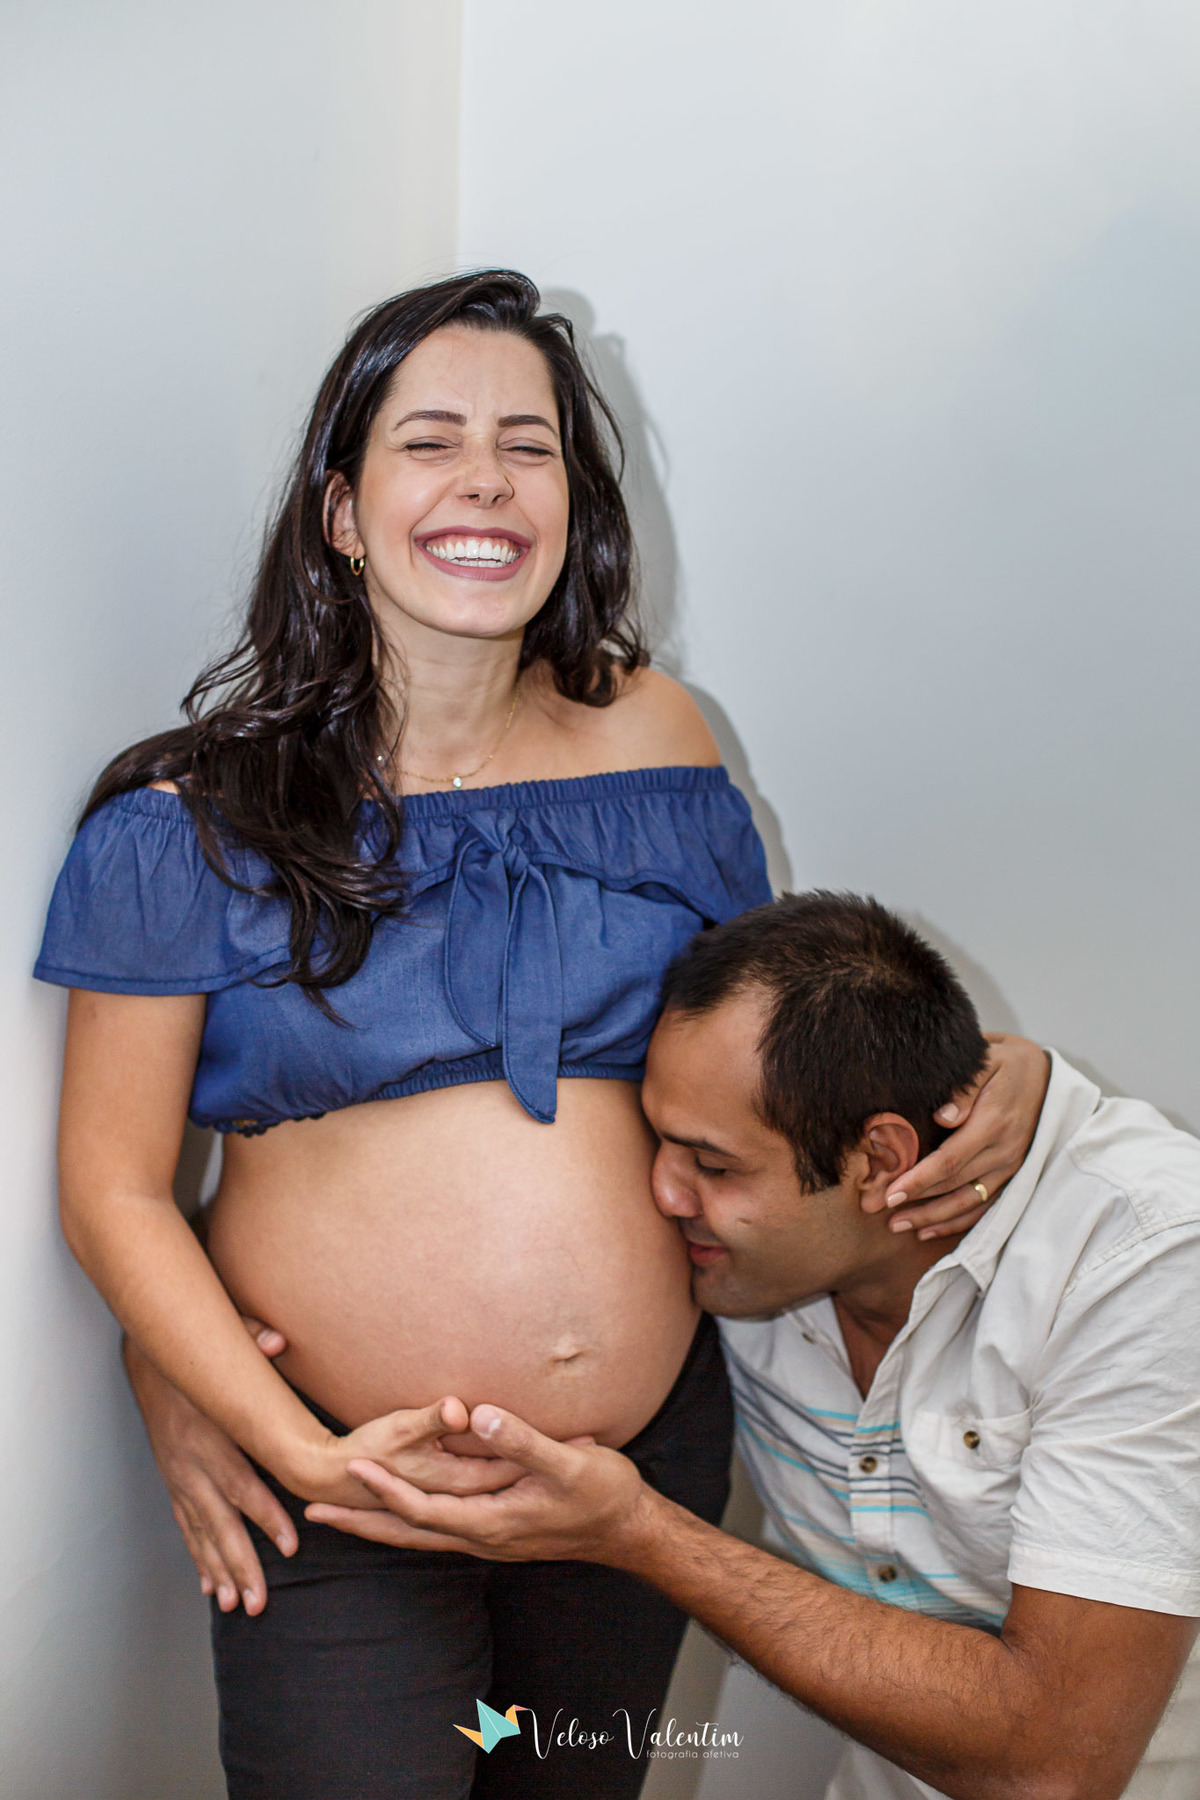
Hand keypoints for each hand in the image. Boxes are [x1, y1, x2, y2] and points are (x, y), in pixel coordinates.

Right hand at [123, 1322, 296, 1615]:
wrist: (148, 1362)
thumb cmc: (196, 1356)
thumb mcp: (225, 1339)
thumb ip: (253, 1340)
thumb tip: (278, 1340)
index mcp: (208, 1436)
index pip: (240, 1481)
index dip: (265, 1514)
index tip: (290, 1544)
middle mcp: (190, 1465)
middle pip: (218, 1522)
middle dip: (240, 1564)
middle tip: (259, 1603)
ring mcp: (179, 1477)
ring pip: (200, 1533)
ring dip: (219, 1571)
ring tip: (238, 1606)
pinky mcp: (173, 1481)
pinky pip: (186, 1526)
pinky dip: (198, 1556)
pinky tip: (210, 1585)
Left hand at [306, 1404, 646, 1564]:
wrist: (630, 1530)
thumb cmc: (604, 1493)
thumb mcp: (568, 1460)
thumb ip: (520, 1439)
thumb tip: (475, 1414)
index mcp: (493, 1522)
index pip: (423, 1509)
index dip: (386, 1489)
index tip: (353, 1469)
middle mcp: (484, 1539)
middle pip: (408, 1533)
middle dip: (361, 1522)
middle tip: (313, 1515)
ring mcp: (490, 1541)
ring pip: (422, 1536)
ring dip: (380, 1525)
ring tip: (342, 1517)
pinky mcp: (499, 1534)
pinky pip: (441, 1532)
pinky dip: (411, 1522)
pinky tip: (404, 1513)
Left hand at [864, 1034, 1049, 1240]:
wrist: (1043, 1076)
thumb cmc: (1005, 1065)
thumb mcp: (987, 1063)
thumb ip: (964, 1090)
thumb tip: (942, 1116)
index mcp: (993, 1124)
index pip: (950, 1161)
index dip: (919, 1180)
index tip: (890, 1193)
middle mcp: (1003, 1152)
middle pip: (954, 1186)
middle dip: (915, 1203)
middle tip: (877, 1210)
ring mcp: (1009, 1168)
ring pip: (967, 1202)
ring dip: (931, 1218)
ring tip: (897, 1226)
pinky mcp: (1011, 1176)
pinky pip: (984, 1207)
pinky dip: (956, 1222)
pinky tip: (928, 1230)